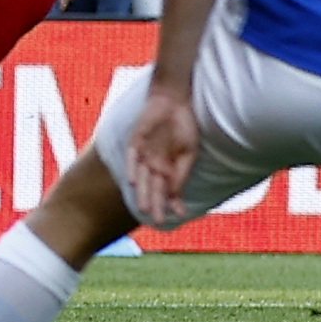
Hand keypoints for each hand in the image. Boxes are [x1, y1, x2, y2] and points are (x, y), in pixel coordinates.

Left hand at [121, 81, 198, 225]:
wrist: (173, 102)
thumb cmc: (184, 127)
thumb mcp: (188, 153)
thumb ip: (182, 173)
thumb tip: (178, 194)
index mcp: (167, 168)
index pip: (168, 190)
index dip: (173, 202)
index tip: (178, 215)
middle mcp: (153, 165)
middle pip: (152, 188)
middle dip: (155, 204)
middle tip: (157, 219)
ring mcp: (143, 154)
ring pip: (141, 178)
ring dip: (141, 193)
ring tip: (144, 208)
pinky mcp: (135, 142)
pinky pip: (132, 157)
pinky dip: (132, 168)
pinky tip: (132, 181)